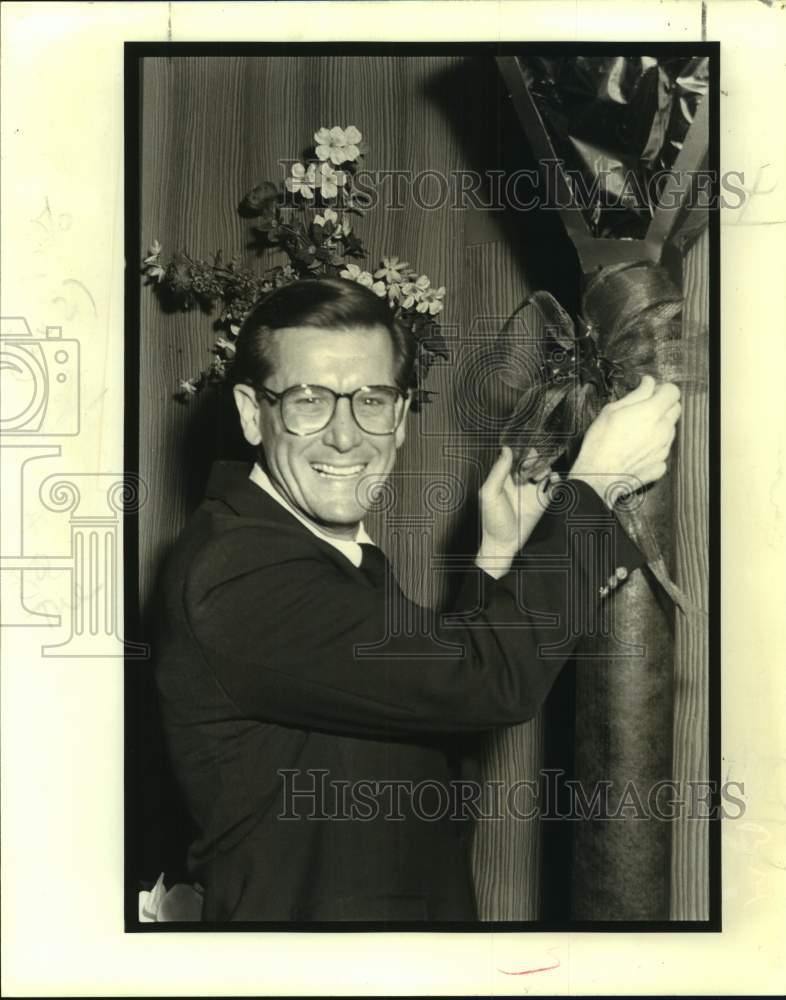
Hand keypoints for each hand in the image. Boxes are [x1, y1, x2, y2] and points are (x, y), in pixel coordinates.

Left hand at [476, 446, 559, 578]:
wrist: (503, 542)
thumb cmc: (492, 519)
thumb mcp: (490, 492)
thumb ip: (498, 470)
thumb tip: (506, 449)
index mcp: (504, 478)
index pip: (515, 458)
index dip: (521, 452)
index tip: (524, 453)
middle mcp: (519, 483)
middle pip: (532, 462)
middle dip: (535, 459)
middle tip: (531, 466)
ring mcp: (531, 491)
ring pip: (544, 471)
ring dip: (545, 469)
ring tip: (540, 476)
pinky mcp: (542, 502)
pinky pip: (554, 486)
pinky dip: (557, 480)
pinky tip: (553, 480)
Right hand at [569, 374, 681, 506]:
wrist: (598, 476)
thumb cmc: (600, 442)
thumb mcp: (612, 410)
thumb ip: (636, 394)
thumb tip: (648, 383)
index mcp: (652, 412)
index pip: (673, 391)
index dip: (662, 389)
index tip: (650, 391)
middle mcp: (663, 429)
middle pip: (676, 409)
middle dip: (664, 405)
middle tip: (644, 409)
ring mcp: (664, 449)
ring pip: (671, 429)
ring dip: (660, 425)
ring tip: (638, 431)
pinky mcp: (660, 464)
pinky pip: (663, 449)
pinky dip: (655, 446)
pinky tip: (638, 449)